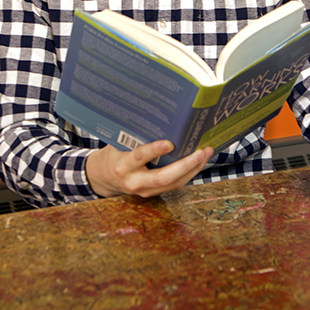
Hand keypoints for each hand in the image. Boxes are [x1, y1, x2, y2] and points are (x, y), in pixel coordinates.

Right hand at [86, 139, 212, 198]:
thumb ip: (134, 135)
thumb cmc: (114, 154)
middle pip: (163, 177)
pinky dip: (189, 173)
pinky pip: (175, 185)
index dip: (154, 150)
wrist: (103, 177)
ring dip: (193, 168)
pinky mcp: (154, 193)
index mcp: (123, 165)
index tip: (169, 143)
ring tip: (206, 153)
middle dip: (185, 165)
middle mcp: (134, 181)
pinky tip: (199, 161)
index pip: (139, 157)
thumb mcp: (118, 143)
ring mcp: (145, 190)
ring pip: (174, 183)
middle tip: (200, 151)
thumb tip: (158, 116)